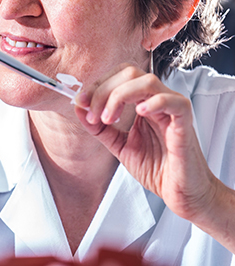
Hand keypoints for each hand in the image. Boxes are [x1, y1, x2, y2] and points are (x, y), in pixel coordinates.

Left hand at [74, 65, 219, 225]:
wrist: (178, 192)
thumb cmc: (156, 168)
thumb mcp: (118, 145)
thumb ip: (100, 128)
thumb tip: (78, 107)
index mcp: (142, 102)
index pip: (119, 76)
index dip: (97, 85)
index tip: (80, 103)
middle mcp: (157, 100)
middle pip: (129, 73)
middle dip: (103, 91)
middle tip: (93, 115)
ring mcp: (172, 109)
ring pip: (147, 81)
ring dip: (120, 96)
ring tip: (109, 119)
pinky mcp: (185, 123)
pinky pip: (173, 102)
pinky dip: (153, 103)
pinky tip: (139, 113)